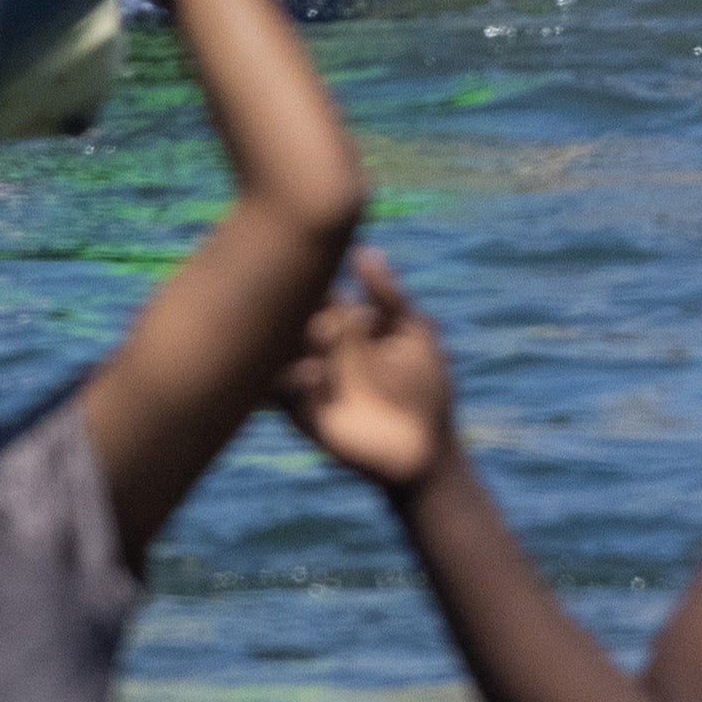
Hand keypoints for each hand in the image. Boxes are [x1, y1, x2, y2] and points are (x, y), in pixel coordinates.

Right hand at [286, 249, 461, 490]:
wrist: (426, 452)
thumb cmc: (425, 388)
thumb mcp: (413, 335)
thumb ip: (387, 296)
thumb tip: (362, 249)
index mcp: (343, 323)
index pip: (313, 290)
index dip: (305, 274)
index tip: (302, 258)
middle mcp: (318, 347)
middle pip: (288, 314)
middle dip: (290, 305)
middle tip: (310, 303)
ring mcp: (308, 378)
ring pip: (274, 348)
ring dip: (283, 341)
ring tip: (318, 344)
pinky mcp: (303, 412)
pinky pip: (279, 390)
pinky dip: (289, 379)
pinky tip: (317, 375)